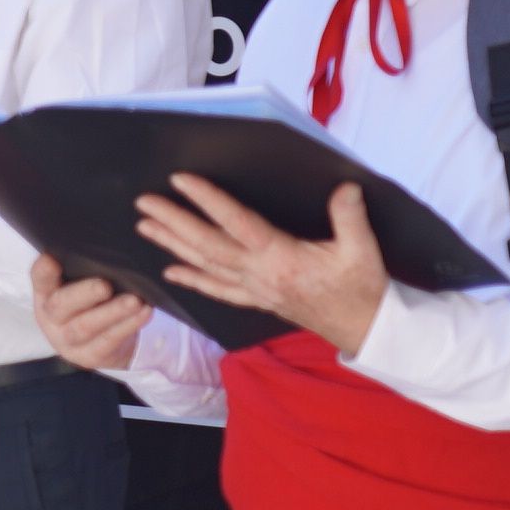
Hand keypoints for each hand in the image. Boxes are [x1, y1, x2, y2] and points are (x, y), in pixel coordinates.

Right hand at [32, 253, 151, 373]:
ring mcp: (67, 340)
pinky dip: (128, 326)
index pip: (40, 278)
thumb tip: (107, 247)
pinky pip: (109, 341)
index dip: (44, 270)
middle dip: (84, 294)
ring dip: (113, 312)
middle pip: (61, 305)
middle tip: (105, 285)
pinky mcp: (89, 356)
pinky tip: (144, 312)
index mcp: (45, 294)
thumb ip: (84, 269)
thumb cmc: (92, 303)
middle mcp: (50, 318)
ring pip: (87, 326)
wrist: (101, 342)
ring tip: (135, 301)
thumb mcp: (80, 286)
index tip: (52, 259)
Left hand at [137, 173, 389, 353]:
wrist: (364, 329)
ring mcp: (255, 289)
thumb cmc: (362, 288)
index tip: (181, 180)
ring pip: (206, 265)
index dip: (208, 200)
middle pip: (207, 245)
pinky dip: (193, 280)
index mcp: (282, 258)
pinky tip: (170, 272)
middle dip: (173, 222)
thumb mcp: (363, 251)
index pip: (236, 223)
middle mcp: (259, 274)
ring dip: (173, 245)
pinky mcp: (257, 299)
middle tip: (144, 202)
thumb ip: (350, 218)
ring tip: (145, 226)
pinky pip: (218, 290)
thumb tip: (346, 187)